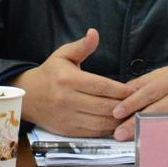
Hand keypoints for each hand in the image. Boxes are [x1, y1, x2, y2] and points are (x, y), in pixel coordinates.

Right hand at [10, 28, 133, 136]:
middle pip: (104, 106)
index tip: (135, 90)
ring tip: (131, 115)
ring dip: (119, 121)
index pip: (101, 86)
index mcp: (69, 80)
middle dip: (124, 106)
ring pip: (101, 122)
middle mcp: (68, 100)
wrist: (28, 96)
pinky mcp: (68, 131)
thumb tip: (94, 33)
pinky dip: (108, 130)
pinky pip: (93, 133)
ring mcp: (67, 117)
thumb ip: (82, 46)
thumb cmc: (50, 73)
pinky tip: (117, 124)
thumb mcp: (63, 55)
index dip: (121, 90)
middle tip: (139, 104)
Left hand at [110, 62, 167, 140]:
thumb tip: (122, 93)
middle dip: (136, 123)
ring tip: (131, 141)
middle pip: (156, 111)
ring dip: (147, 133)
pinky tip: (150, 144)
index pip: (149, 92)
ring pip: (166, 124)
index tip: (116, 113)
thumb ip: (146, 82)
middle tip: (119, 134)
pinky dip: (162, 138)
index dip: (132, 103)